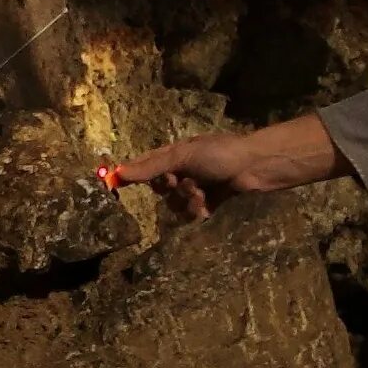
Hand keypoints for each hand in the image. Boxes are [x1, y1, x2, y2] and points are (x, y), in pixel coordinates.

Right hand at [113, 112, 348, 219]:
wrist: (254, 167)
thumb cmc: (219, 154)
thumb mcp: (182, 156)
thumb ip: (151, 166)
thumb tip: (119, 172)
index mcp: (175, 154)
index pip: (145, 165)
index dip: (131, 174)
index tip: (113, 184)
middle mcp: (183, 170)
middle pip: (161, 189)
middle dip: (170, 189)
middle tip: (183, 182)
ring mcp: (196, 187)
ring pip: (176, 205)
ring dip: (187, 201)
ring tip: (202, 193)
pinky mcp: (209, 202)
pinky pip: (192, 213)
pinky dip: (198, 210)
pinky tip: (209, 205)